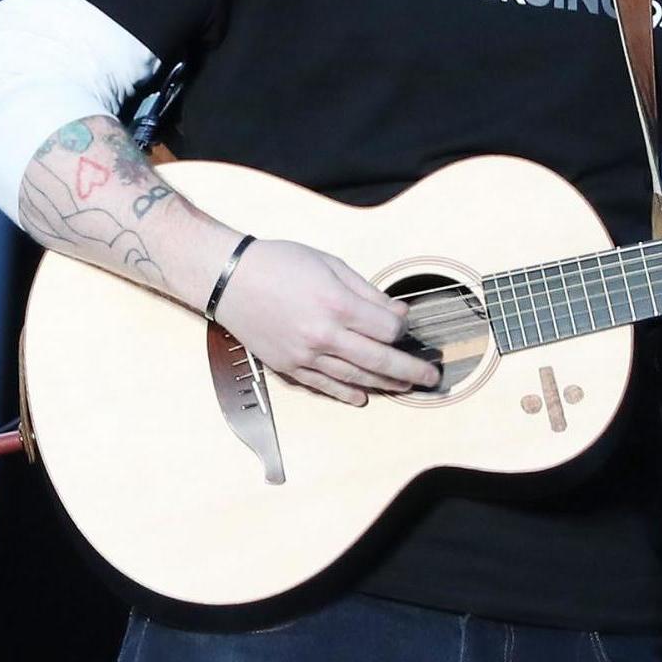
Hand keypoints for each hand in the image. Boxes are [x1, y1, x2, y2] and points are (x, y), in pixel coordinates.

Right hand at [211, 238, 441, 405]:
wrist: (230, 279)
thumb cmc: (280, 263)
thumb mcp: (331, 264)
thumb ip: (367, 292)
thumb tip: (398, 312)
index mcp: (337, 305)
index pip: (387, 329)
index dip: (403, 329)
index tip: (405, 326)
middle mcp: (323, 335)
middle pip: (379, 361)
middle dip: (411, 371)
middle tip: (432, 378)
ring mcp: (305, 355)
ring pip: (355, 379)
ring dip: (385, 385)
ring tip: (405, 387)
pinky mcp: (289, 367)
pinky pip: (324, 387)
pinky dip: (347, 395)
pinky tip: (364, 397)